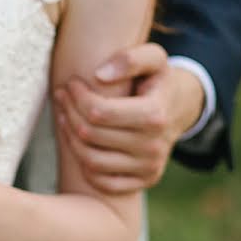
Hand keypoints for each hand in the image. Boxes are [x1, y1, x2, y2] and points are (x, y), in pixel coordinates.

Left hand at [53, 43, 204, 192]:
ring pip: (91, 160)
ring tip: (65, 115)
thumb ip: (129, 58)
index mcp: (155, 115)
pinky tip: (78, 141)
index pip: (99, 112)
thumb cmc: (156, 80)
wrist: (177, 109)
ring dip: (70, 136)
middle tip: (62, 96)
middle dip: (69, 111)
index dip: (77, 96)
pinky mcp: (144, 181)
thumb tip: (99, 75)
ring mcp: (149, 168)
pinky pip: (102, 182)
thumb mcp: (153, 58)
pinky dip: (83, 164)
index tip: (71, 84)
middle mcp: (154, 146)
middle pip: (90, 134)